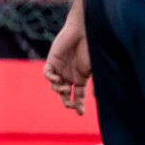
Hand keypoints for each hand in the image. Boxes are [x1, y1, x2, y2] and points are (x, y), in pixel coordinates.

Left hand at [45, 0, 90, 114]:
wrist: (85, 30)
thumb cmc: (93, 48)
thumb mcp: (96, 68)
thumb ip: (96, 82)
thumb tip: (97, 98)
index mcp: (81, 78)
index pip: (78, 95)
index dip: (79, 105)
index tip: (80, 113)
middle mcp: (70, 75)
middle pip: (65, 94)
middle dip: (67, 102)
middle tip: (70, 105)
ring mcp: (60, 69)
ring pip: (55, 85)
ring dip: (59, 90)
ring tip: (65, 89)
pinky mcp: (52, 61)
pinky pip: (47, 73)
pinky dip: (50, 78)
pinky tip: (57, 79)